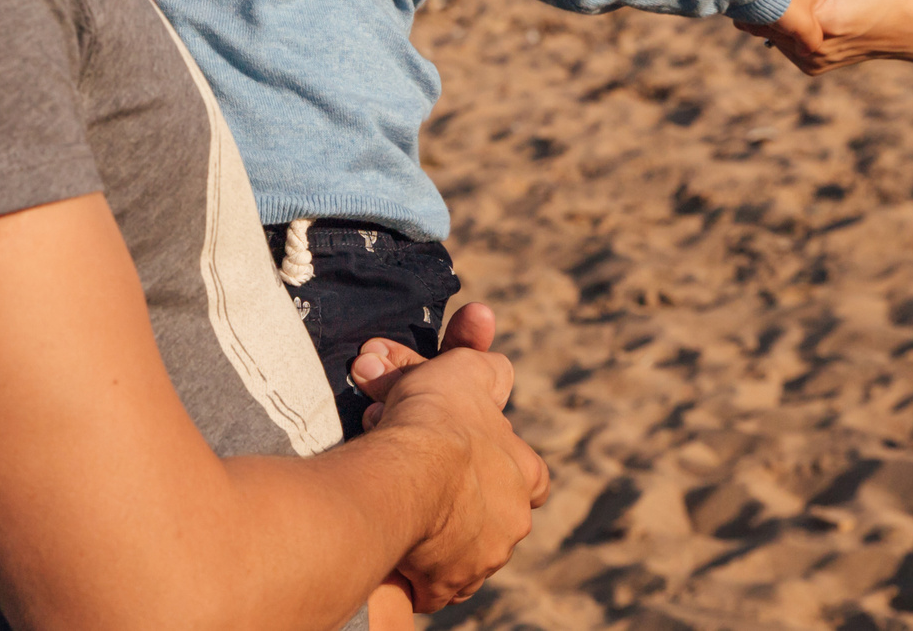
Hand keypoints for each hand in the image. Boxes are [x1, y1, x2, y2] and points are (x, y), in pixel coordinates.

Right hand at [349, 306, 547, 610]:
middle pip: (482, 506)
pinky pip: (427, 578)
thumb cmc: (440, 421)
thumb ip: (479, 356)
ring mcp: (479, 561)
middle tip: (408, 463)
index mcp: (525, 475)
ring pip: (454, 542)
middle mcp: (511, 525)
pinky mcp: (441, 589)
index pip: (525, 473)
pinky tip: (386, 536)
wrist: (406, 480)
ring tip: (388, 492)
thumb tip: (483, 323)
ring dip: (428, 520)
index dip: (493, 458)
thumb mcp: (466, 368)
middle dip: (450, 486)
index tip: (460, 449)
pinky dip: (409, 561)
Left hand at [735, 0, 912, 74]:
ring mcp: (813, 61)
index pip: (768, 2)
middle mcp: (813, 49)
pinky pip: (783, 40)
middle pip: (763, 18)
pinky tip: (802, 5)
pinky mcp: (814, 65)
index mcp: (822, 22)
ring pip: (769, 30)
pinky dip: (785, 23)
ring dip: (773, 9)